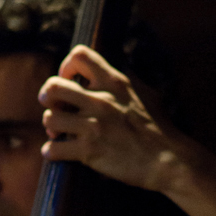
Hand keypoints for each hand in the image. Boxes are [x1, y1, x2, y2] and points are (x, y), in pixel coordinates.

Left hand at [39, 46, 215, 215]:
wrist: (168, 160)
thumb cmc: (159, 129)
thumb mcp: (146, 94)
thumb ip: (126, 80)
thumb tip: (115, 68)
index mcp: (115, 82)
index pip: (79, 56)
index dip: (66, 66)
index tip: (69, 80)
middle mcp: (101, 101)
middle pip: (53, 86)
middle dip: (48, 96)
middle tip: (54, 106)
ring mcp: (93, 127)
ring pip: (50, 118)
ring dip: (50, 126)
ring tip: (57, 132)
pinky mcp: (89, 152)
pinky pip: (54, 149)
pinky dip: (51, 152)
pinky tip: (56, 153)